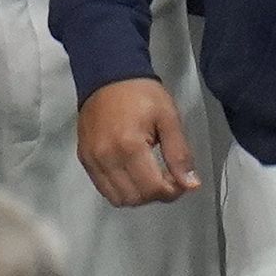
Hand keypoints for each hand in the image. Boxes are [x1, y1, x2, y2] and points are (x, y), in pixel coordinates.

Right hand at [81, 77, 203, 206]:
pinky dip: (121, 189)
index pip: (152, 188)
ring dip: (138, 195)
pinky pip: (102, 188)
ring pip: (116, 198)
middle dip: (156, 195)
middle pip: (134, 198)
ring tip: (150, 177)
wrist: (107, 77)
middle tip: (168, 179)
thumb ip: (179, 154)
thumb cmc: (142, 95)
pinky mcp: (84, 158)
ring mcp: (91, 159)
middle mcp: (106, 157)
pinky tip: (133, 174)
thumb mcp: (169, 120)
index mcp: (129, 146)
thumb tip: (191, 185)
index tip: (182, 181)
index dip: (173, 192)